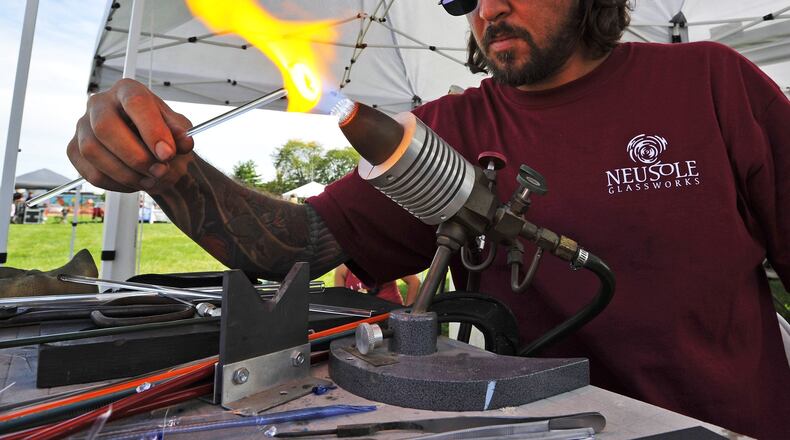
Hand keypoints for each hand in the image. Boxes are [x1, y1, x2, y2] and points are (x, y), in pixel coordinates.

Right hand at [67, 79, 194, 193]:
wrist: (146, 147)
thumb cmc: (159, 132)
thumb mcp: (177, 129)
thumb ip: (180, 133)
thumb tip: (184, 142)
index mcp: (126, 90)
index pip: (135, 102)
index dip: (152, 130)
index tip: (168, 154)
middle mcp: (99, 103)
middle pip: (105, 127)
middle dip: (136, 156)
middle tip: (159, 170)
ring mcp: (82, 126)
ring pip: (94, 152)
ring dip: (127, 173)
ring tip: (151, 178)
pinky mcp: (74, 150)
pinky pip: (91, 173)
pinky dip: (118, 183)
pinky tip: (135, 181)